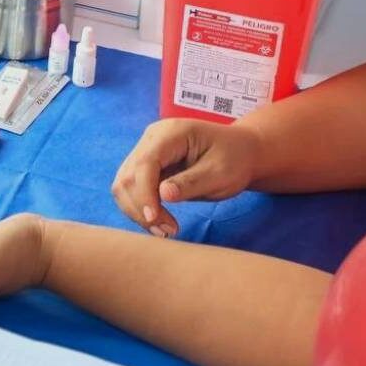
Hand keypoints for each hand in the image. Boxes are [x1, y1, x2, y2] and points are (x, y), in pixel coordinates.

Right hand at [112, 119, 260, 237]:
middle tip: (167, 232)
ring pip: (124, 185)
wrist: (241, 152)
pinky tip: (159, 222)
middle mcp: (152, 139)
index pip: (145, 163)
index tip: (155, 220)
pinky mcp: (146, 167)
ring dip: (138, 211)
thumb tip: (163, 195)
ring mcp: (146, 151)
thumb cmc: (235, 159)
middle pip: (128, 176)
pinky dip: (141, 209)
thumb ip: (192, 183)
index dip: (145, 193)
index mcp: (171, 133)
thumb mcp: (221, 173)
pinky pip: (133, 190)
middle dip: (140, 207)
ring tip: (165, 231)